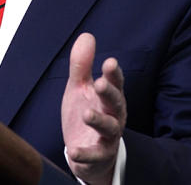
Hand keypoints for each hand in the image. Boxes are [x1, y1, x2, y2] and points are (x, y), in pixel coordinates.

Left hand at [61, 33, 125, 184]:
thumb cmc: (86, 114)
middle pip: (116, 103)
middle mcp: (114, 115)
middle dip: (109, 93)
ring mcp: (108, 136)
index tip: (110, 62)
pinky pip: (95, 155)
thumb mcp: (80, 88)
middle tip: (100, 83)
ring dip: (99, 121)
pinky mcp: (100, 155)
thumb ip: (82, 65)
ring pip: (110, 128)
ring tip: (86, 114)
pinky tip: (74, 150)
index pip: (115, 83)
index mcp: (110, 97)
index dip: (114, 74)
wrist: (87, 153)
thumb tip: (87, 36)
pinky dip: (85, 154)